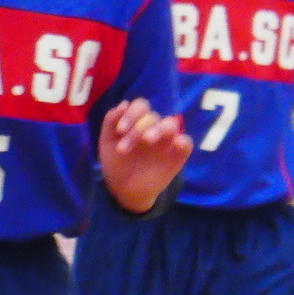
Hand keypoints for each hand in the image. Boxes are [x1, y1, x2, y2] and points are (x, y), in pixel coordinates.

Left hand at [98, 99, 191, 213]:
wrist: (123, 190)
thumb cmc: (117, 164)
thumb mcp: (107, 143)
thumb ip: (110, 122)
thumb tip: (123, 104)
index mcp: (138, 122)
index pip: (141, 106)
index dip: (131, 113)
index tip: (120, 130)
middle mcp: (154, 128)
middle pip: (152, 117)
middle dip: (137, 129)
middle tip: (123, 149)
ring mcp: (166, 142)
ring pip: (171, 124)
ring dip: (158, 129)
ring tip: (147, 140)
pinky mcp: (177, 156)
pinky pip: (186, 143)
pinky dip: (182, 141)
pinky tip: (175, 143)